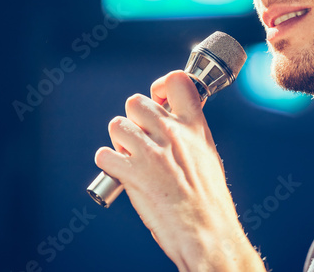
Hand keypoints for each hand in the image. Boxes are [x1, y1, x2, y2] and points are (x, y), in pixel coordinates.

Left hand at [94, 70, 264, 270]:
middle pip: (135, 102)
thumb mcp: (208, 156)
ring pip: (116, 124)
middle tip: (141, 138)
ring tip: (131, 157)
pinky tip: (121, 173)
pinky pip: (104, 154)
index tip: (158, 96)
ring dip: (119, 141)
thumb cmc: (209, 200)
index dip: (161, 85)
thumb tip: (172, 124)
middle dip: (134, 119)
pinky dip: (109, 164)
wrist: (206, 231)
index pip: (176, 82)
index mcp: (194, 127)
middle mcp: (171, 133)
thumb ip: (189, 134)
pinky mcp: (132, 173)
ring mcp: (151, 152)